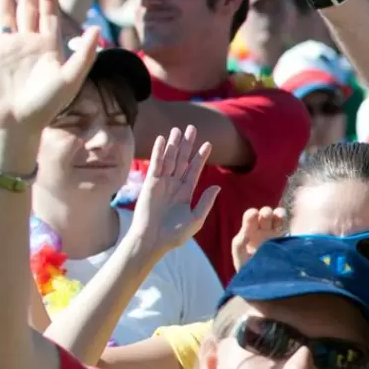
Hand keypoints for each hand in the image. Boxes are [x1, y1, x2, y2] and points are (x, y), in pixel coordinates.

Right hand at [0, 0, 99, 136]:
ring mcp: (3, 49)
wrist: (17, 125)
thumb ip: (83, 54)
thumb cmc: (46, 105)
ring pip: (2, 15)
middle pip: (27, 8)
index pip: (48, 14)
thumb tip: (96, 28)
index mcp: (47, 47)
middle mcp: (25, 44)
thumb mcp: (69, 78)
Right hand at [132, 126, 220, 259]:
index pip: (195, 170)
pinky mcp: (150, 184)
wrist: (153, 241)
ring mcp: (162, 183)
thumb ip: (206, 202)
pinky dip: (158, 152)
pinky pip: (155, 165)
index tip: (208, 144)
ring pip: (169, 159)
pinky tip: (162, 139)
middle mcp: (174, 185)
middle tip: (191, 128)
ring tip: (178, 129)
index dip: (200, 156)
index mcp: (186, 192)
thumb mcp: (196, 219)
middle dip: (187, 144)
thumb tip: (217, 187)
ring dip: (173, 144)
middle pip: (182, 160)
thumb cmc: (174, 234)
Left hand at [231, 206, 285, 271]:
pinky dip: (288, 223)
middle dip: (266, 213)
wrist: (261, 283)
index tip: (253, 215)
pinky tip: (286, 224)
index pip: (251, 216)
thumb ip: (240, 241)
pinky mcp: (287, 241)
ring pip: (279, 218)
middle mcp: (263, 230)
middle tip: (266, 217)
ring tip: (279, 216)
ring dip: (278, 214)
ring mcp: (276, 235)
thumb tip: (246, 231)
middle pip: (266, 214)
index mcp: (250, 231)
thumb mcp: (240, 253)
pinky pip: (289, 228)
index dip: (252, 214)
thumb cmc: (247, 267)